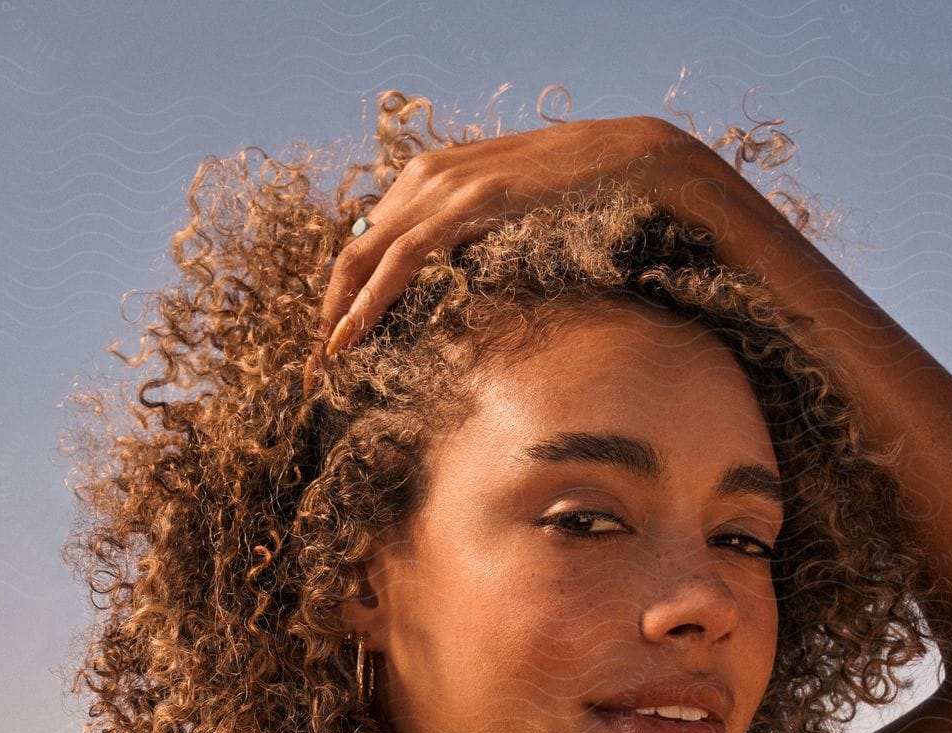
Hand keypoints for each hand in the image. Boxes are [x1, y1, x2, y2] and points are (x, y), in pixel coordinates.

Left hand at [312, 114, 761, 361]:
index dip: (347, 286)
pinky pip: (404, 257)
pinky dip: (372, 298)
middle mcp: (429, 173)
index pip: (371, 236)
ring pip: (369, 254)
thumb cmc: (580, 191)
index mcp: (434, 173)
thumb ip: (476, 231)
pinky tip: (354, 333)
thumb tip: (455, 275)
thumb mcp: (512, 212)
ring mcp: (446, 183)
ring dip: (343, 310)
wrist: (632, 156)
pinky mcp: (470, 202)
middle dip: (333, 304)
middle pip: (357, 247)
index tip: (336, 331)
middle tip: (319, 357)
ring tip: (330, 356)